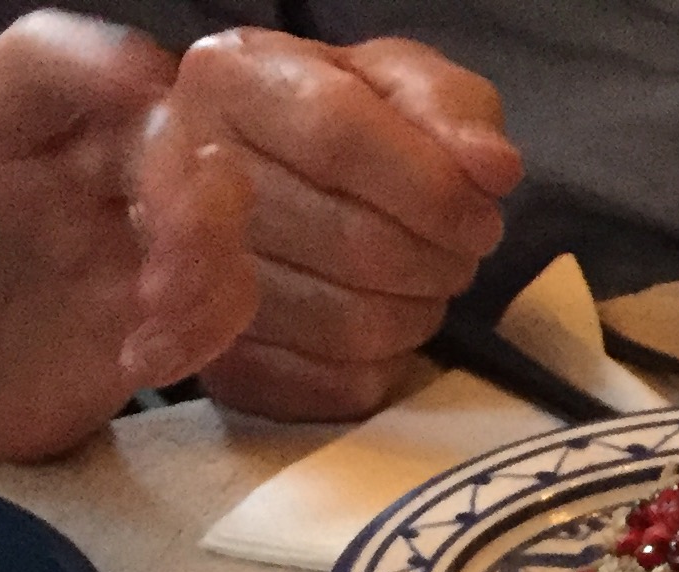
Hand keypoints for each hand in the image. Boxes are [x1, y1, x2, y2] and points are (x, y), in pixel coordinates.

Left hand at [0, 13, 253, 459]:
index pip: (54, 60)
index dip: (102, 63)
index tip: (137, 90)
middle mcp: (74, 160)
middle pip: (162, 126)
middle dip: (181, 186)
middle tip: (161, 273)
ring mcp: (129, 230)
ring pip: (216, 201)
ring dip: (207, 259)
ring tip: (153, 330)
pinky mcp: (166, 300)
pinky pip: (224, 292)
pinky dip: (206, 326)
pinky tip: (145, 366)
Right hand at [171, 30, 523, 422]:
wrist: (276, 183)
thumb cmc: (346, 125)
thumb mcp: (402, 86)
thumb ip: (450, 109)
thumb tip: (492, 168)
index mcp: (234, 78)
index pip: (339, 140)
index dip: (431, 190)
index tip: (481, 220)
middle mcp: (186, 172)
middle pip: (349, 243)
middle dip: (435, 260)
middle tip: (456, 254)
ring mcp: (193, 279)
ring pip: (344, 324)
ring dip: (415, 315)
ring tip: (421, 284)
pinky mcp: (224, 365)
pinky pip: (331, 386)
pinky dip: (383, 367)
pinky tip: (385, 329)